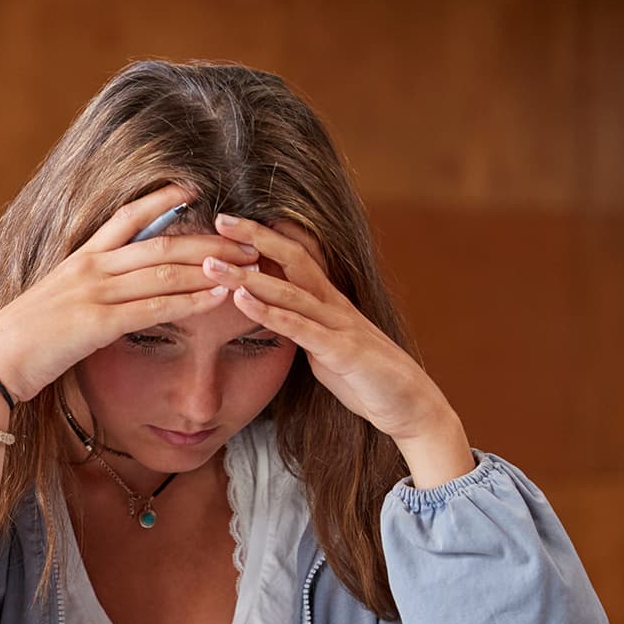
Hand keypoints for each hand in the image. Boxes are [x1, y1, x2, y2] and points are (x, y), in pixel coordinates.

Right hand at [0, 184, 252, 402]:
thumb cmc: (20, 340)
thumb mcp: (52, 303)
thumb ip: (81, 291)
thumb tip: (102, 293)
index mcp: (79, 259)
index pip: (127, 217)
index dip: (163, 200)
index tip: (196, 188)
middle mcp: (91, 268)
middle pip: (161, 243)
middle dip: (209, 238)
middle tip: (249, 236)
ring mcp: (95, 294)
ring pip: (164, 272)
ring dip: (211, 266)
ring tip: (249, 264)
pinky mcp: (98, 324)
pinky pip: (155, 308)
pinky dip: (192, 301)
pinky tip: (219, 297)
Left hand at [207, 214, 474, 484]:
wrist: (409, 404)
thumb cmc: (363, 375)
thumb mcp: (322, 343)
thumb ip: (298, 324)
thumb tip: (270, 313)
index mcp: (328, 300)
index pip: (294, 257)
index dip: (264, 237)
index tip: (229, 221)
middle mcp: (333, 305)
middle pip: (293, 259)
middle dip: (256, 238)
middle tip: (219, 219)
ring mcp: (339, 325)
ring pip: (290, 292)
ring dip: (248, 277)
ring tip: (214, 265)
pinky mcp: (342, 351)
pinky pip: (301, 329)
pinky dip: (271, 313)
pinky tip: (243, 300)